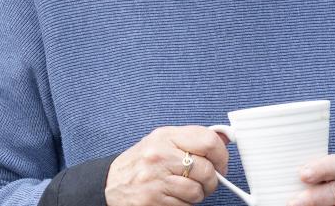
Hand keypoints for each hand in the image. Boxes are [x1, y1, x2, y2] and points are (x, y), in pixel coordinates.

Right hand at [106, 126, 229, 205]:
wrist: (110, 185)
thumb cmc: (140, 163)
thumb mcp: (163, 142)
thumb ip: (192, 139)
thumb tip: (225, 137)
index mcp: (165, 136)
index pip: (208, 141)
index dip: (222, 156)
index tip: (221, 164)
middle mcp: (160, 155)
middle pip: (206, 170)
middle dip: (211, 181)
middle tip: (205, 182)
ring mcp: (155, 178)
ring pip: (197, 191)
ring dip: (197, 195)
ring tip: (184, 190)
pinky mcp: (153, 200)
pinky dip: (183, 204)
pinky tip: (172, 197)